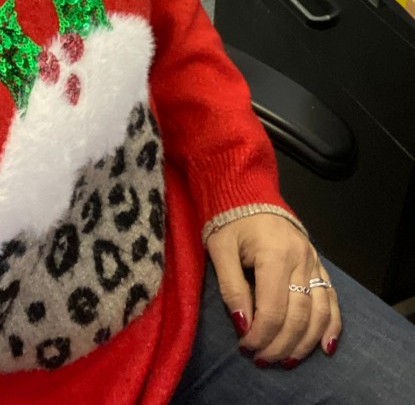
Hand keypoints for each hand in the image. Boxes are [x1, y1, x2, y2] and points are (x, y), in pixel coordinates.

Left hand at [206, 213, 341, 366]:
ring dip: (304, 342)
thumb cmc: (229, 219)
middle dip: (280, 344)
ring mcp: (313, 261)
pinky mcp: (318, 264)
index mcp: (275, 254)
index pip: (273, 310)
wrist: (246, 191)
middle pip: (298, 316)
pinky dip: (331, 326)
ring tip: (287, 360)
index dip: (260, 336)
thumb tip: (243, 326)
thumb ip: (231, 287)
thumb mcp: (220, 249)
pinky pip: (331, 299)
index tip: (245, 348)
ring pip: (319, 312)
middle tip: (262, 360)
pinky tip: (325, 347)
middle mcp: (301, 259)